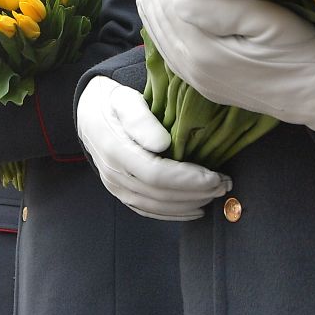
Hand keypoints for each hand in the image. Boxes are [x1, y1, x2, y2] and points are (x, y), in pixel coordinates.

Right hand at [76, 76, 229, 221]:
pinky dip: (173, 214)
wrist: (89, 115)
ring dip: (189, 204)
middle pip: (160, 194)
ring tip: (215, 194)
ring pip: (156, 206)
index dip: (188, 179)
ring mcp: (116, 187)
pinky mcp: (121, 193)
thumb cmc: (112, 104)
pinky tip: (195, 209)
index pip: (156, 175)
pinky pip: (148, 210)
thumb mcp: (125, 100)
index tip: (214, 175)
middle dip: (196, 192)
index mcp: (116, 150)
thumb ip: (141, 120)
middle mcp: (114, 175)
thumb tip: (162, 144)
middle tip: (224, 184)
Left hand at [136, 0, 314, 139]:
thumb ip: (216, 6)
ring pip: (159, 33)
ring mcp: (196, 78)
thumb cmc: (300, 51)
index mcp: (201, 49)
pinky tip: (155, 11)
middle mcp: (191, 66)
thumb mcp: (266, 20)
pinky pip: (168, 50)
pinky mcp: (206, 83)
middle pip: (158, 15)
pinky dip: (157, 25)